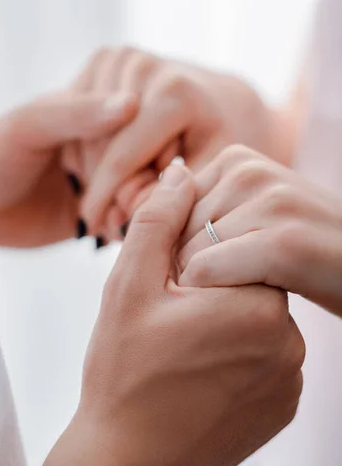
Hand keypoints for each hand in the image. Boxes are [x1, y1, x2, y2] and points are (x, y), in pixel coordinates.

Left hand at [0, 89, 134, 246]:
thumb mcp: (29, 125)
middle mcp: (105, 139)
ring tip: (113, 219)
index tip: (128, 172)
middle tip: (123, 203)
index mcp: (93, 106)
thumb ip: (79, 114)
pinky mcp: (102, 209)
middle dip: (142, 182)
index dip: (140, 148)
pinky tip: (111, 230)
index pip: (140, 121)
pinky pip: (129, 215)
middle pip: (149, 157)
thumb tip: (132, 102)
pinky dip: (128, 224)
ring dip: (137, 206)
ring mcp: (106, 176)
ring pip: (145, 188)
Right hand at [18, 164, 303, 465]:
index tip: (167, 290)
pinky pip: (265, 360)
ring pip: (257, 321)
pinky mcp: (284, 407)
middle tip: (169, 324)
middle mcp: (288, 342)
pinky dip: (236, 359)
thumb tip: (182, 170)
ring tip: (180, 354)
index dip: (194, 261)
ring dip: (223, 324)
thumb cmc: (122, 374)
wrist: (126, 465)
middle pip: (249, 284)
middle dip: (210, 291)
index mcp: (255, 304)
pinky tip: (198, 378)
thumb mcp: (128, 286)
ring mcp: (290, 380)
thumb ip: (158, 220)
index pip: (236, 250)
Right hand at [76, 46, 283, 233]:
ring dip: (91, 165)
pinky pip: (78, 112)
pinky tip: (110, 163)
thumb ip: (167, 198)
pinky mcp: (107, 57)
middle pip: (97, 145)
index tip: (100, 231)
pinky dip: (88, 142)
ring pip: (83, 129)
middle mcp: (142, 63)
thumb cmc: (223, 144)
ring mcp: (122, 56)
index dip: (105, 201)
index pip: (120, 159)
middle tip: (107, 219)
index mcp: (173, 91)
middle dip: (98, 186)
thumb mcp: (208, 175)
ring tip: (115, 191)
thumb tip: (121, 213)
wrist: (227, 102)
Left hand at [178, 145, 341, 316]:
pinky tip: (247, 305)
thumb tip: (160, 196)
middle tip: (225, 291)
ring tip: (240, 296)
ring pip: (187, 257)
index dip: (176, 251)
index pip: (166, 211)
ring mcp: (268, 201)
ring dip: (204, 290)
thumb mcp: (254, 214)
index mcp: (235, 160)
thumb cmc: (305, 250)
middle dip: (187, 271)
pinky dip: (216, 298)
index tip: (207, 275)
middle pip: (173, 235)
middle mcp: (247, 171)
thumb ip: (209, 206)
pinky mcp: (283, 242)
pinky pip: (209, 272)